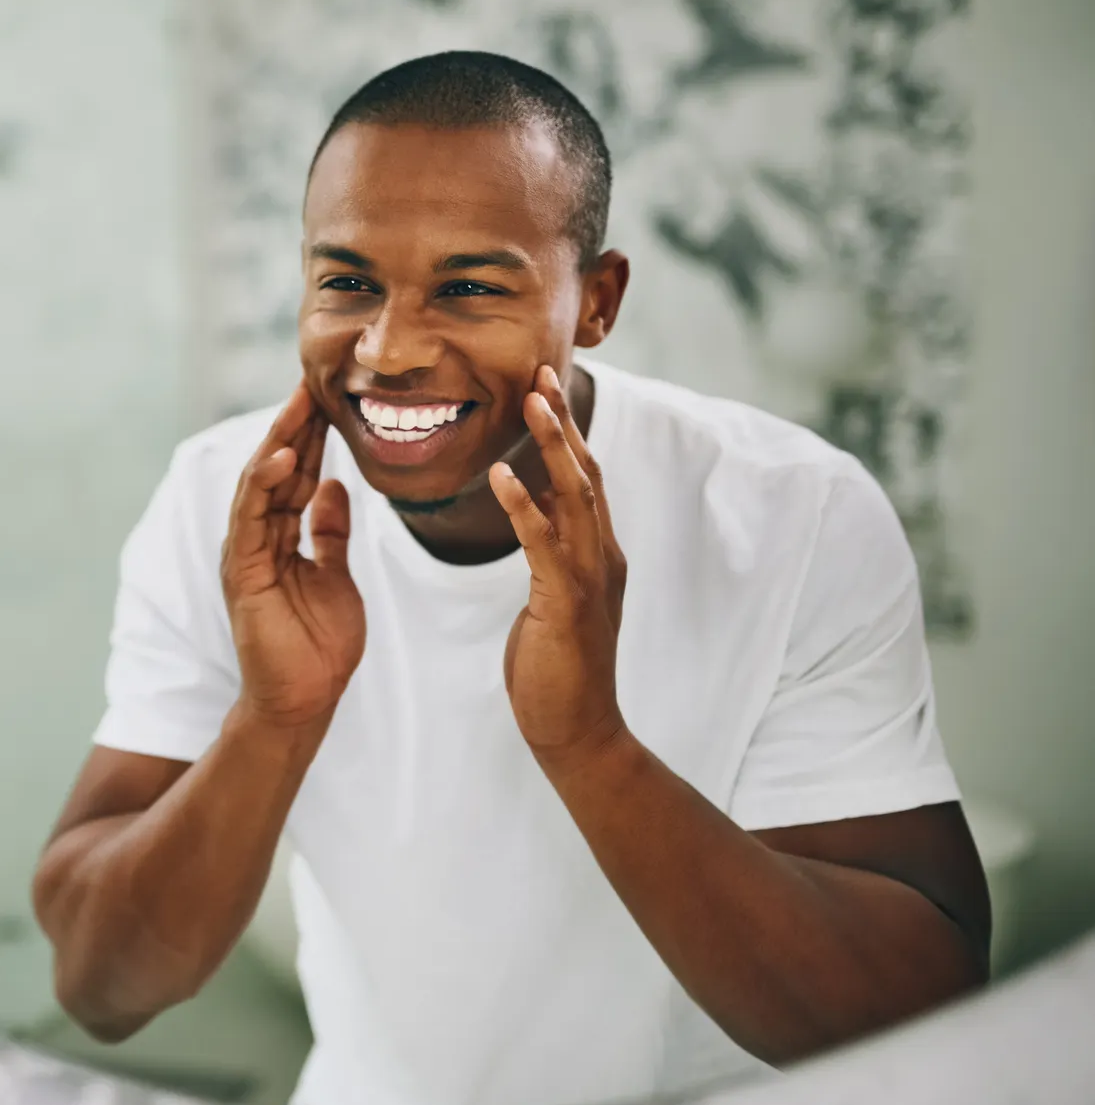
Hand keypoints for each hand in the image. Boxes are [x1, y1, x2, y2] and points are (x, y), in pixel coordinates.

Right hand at [220, 385, 363, 727]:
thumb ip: (330, 533)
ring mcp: (245, 553)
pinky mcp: (242, 573)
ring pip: (258, 484)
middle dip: (294, 426)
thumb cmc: (318, 647)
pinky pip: (251, 519)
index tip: (328, 397)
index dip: (310, 436)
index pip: (295, 475)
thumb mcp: (336, 576)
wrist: (305, 701)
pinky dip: (264, 485)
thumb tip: (335, 486)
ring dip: (279, 442)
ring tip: (298, 404)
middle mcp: (256, 539)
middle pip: (275, 470)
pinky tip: (282, 457)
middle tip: (312, 381)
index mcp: (278, 538)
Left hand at [487, 365, 628, 770]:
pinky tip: (501, 475)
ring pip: (575, 497)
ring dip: (553, 446)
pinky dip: (524, 506)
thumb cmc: (556, 668)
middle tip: (540, 373)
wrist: (575, 731)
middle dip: (563, 422)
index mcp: (598, 555)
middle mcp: (602, 558)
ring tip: (530, 403)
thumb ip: (552, 554)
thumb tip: (536, 512)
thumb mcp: (554, 599)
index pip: (585, 480)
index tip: (543, 390)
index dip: (567, 433)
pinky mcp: (567, 605)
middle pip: (586, 474)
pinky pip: (544, 545)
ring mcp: (590, 580)